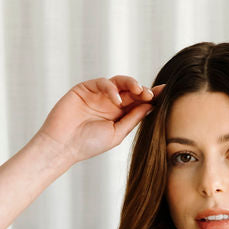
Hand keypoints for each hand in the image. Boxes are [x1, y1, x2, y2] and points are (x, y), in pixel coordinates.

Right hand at [36, 76, 165, 164]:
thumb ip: (132, 119)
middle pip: (131, 90)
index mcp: (118, 114)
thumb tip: (151, 106)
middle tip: (151, 94)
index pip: (138, 102)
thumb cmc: (88, 144)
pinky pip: (103, 82)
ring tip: (139, 91)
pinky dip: (111, 88)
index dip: (151, 96)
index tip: (166, 93)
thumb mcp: (117, 134)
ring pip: (119, 82)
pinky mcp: (86, 88)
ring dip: (131, 84)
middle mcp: (110, 102)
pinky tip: (116, 100)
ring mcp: (98, 94)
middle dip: (143, 90)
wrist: (62, 146)